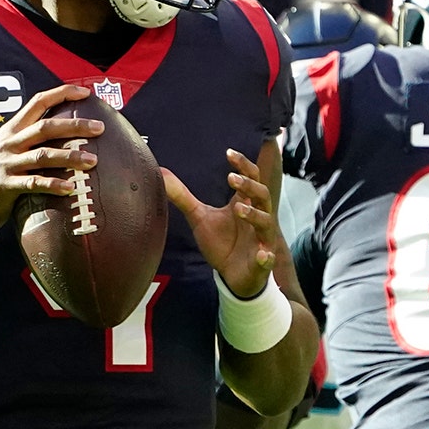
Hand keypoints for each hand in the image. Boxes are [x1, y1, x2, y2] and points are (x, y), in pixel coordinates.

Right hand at [0, 84, 103, 234]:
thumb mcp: (10, 151)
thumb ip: (31, 140)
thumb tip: (68, 133)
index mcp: (11, 129)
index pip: (37, 102)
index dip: (61, 94)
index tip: (85, 92)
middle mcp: (8, 142)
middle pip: (45, 127)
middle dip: (75, 126)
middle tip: (100, 128)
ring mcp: (5, 163)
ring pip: (42, 155)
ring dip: (70, 157)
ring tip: (93, 161)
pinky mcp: (5, 185)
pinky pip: (33, 183)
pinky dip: (53, 184)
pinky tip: (70, 188)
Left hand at [163, 149, 277, 297]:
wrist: (232, 274)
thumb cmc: (221, 242)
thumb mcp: (199, 217)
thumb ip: (183, 197)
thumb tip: (160, 173)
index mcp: (244, 203)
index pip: (251, 178)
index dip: (243, 165)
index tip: (229, 154)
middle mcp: (258, 217)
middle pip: (262, 194)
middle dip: (249, 185)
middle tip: (231, 179)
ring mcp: (262, 239)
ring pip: (266, 222)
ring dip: (255, 214)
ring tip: (238, 209)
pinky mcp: (262, 261)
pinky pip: (268, 257)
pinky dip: (266, 255)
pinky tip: (262, 254)